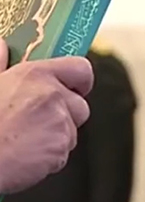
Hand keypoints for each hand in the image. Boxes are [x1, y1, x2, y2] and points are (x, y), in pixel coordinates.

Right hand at [0, 38, 93, 193]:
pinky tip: (23, 154)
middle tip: (37, 117)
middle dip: (66, 113)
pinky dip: (49, 155)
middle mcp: (53, 98)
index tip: (70, 84)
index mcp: (34, 76)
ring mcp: (59, 126)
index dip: (77, 79)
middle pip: (80, 105)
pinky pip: (62, 152)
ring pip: (71, 131)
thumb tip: (2, 46)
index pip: (80, 69)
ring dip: (55, 135)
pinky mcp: (60, 151)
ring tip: (23, 137)